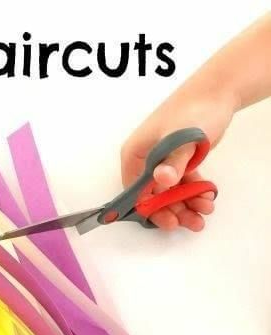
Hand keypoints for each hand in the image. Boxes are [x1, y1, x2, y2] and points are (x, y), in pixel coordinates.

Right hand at [121, 87, 233, 230]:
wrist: (219, 91)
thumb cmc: (194, 110)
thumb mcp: (182, 138)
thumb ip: (173, 162)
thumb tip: (162, 180)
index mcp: (135, 155)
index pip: (137, 192)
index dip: (152, 210)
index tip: (170, 221)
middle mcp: (145, 161)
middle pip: (155, 196)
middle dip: (174, 211)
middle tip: (193, 222)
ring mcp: (162, 161)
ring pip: (171, 193)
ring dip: (188, 205)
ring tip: (206, 210)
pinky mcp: (179, 161)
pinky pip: (183, 184)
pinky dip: (195, 192)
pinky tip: (208, 197)